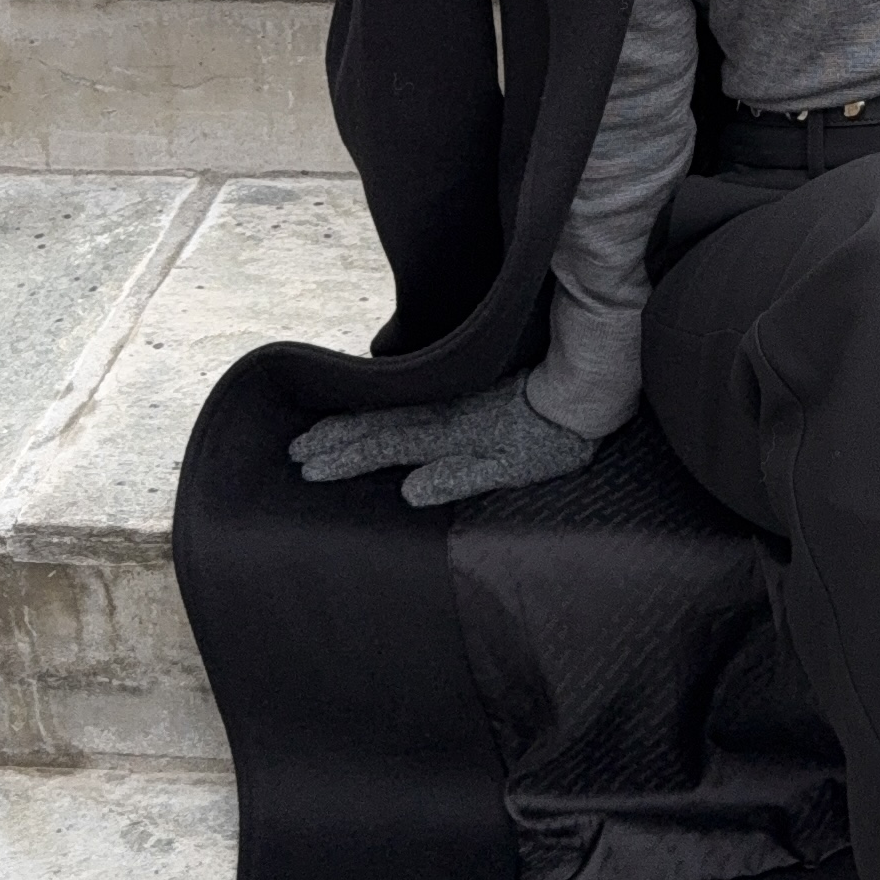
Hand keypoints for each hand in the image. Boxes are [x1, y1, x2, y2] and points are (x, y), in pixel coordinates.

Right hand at [289, 370, 595, 507]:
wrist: (585, 387)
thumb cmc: (552, 439)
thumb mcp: (511, 468)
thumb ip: (459, 476)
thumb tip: (407, 492)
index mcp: (447, 435)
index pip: (384, 448)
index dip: (346, 459)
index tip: (308, 470)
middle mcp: (442, 412)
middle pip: (376, 425)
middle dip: (335, 437)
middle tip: (294, 449)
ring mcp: (452, 396)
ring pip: (388, 408)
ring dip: (349, 418)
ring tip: (314, 427)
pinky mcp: (465, 387)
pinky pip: (408, 396)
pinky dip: (379, 401)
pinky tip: (369, 403)